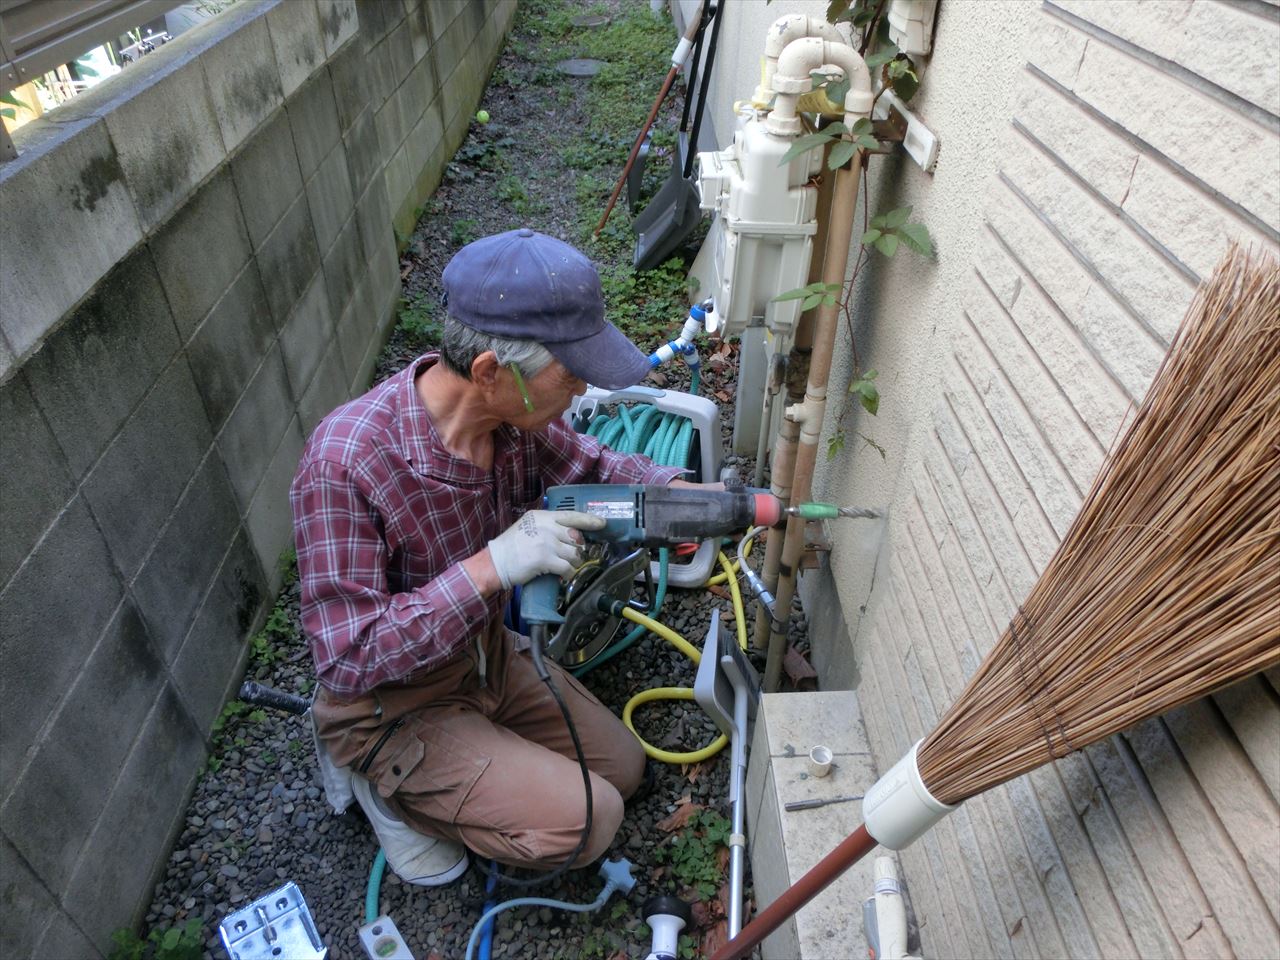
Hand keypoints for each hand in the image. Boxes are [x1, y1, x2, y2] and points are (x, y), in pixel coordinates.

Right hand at [486, 510, 605, 588]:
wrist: (496, 562)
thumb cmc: (511, 546)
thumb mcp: (528, 526)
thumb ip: (547, 526)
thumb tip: (571, 534)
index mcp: (542, 516)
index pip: (571, 515)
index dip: (589, 520)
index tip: (601, 523)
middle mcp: (546, 527)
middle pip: (576, 537)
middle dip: (577, 549)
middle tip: (572, 555)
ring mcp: (546, 543)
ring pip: (574, 554)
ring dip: (573, 563)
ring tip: (565, 566)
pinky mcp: (545, 559)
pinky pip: (567, 567)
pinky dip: (568, 574)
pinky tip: (563, 575)